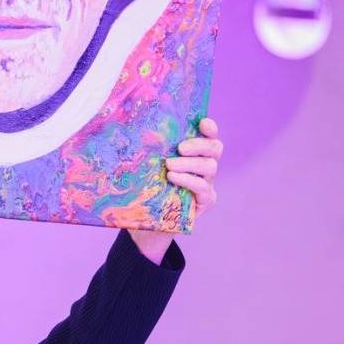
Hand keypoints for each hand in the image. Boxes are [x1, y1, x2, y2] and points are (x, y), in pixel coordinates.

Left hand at [129, 117, 222, 263]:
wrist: (148, 220)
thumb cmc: (148, 186)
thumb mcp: (148, 164)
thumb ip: (150, 147)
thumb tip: (128, 126)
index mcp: (195, 151)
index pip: (209, 135)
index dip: (209, 127)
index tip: (202, 123)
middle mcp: (205, 164)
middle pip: (215, 148)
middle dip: (199, 145)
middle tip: (181, 148)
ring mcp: (207, 182)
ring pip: (210, 167)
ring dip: (190, 164)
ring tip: (170, 165)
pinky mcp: (206, 199)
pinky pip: (203, 188)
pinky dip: (188, 180)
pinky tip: (173, 178)